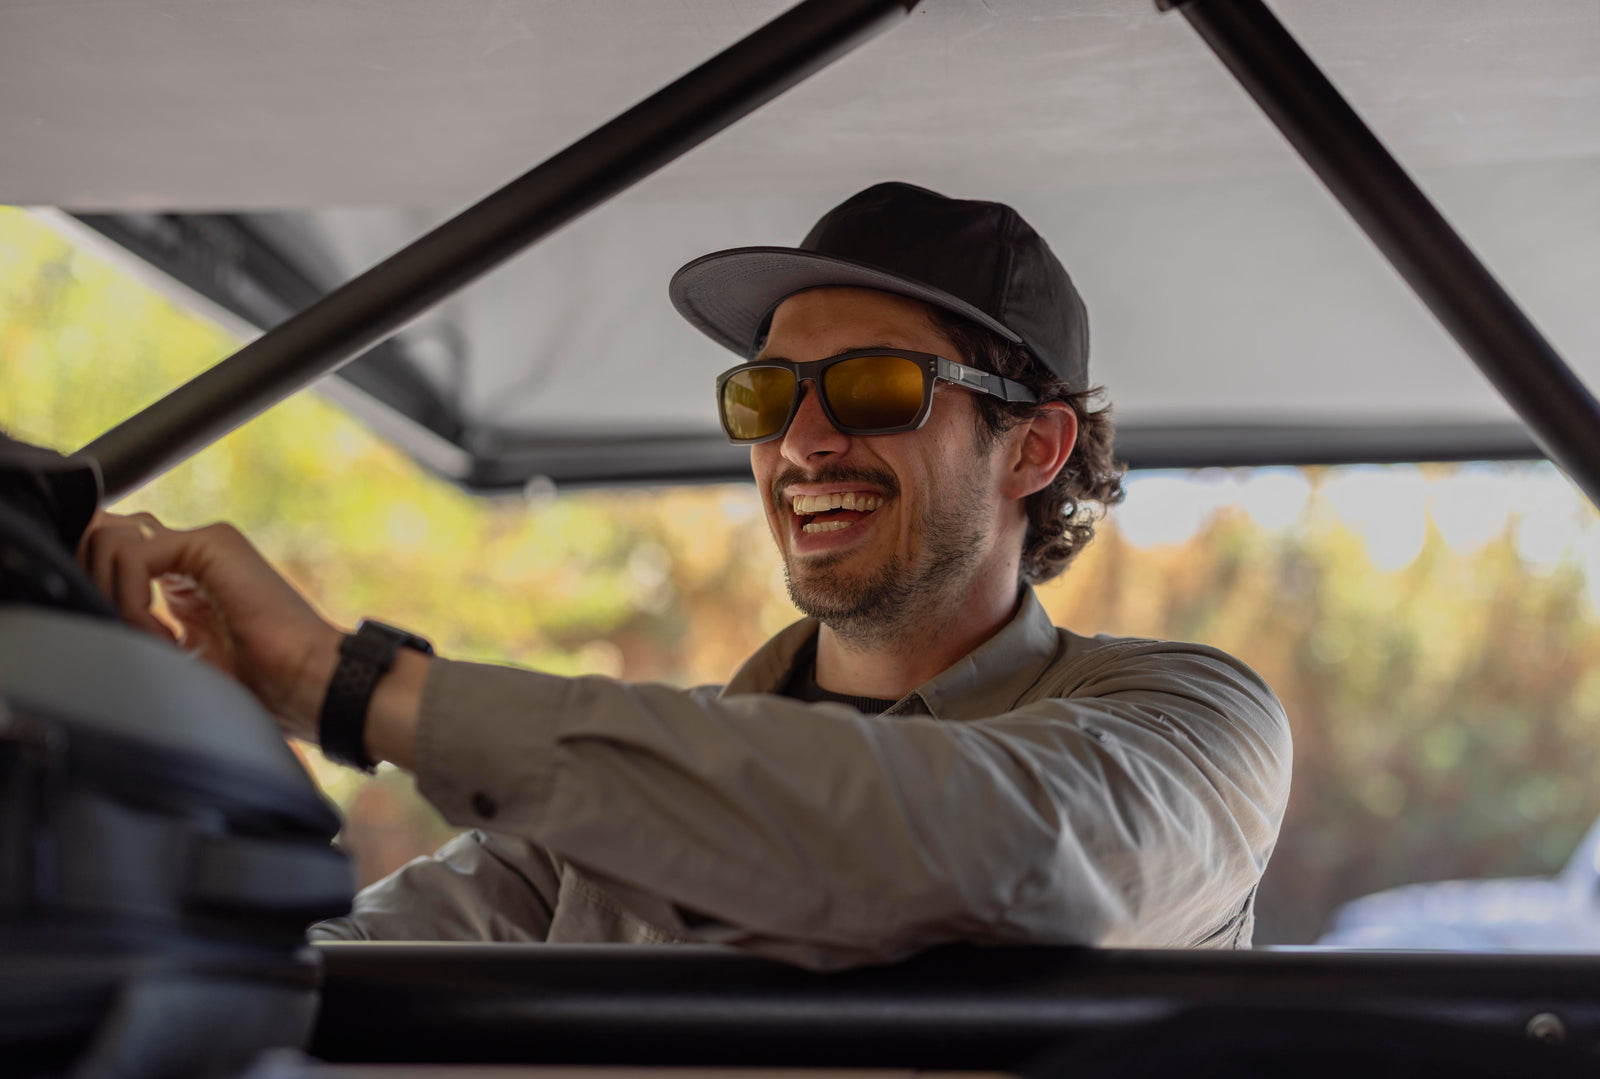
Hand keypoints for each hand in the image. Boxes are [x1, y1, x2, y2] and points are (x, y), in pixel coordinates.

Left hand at [79, 512, 343, 740]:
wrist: (310, 684)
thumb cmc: (260, 689)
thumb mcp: (178, 662)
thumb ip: (138, 631)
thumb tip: (86, 615)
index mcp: (184, 580)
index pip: (110, 556)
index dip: (95, 591)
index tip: (121, 644)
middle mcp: (191, 553)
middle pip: (102, 536)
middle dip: (94, 584)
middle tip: (128, 637)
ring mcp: (203, 543)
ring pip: (108, 539)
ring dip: (114, 597)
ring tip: (154, 642)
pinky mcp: (210, 543)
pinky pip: (132, 554)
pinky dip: (131, 599)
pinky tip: (164, 635)